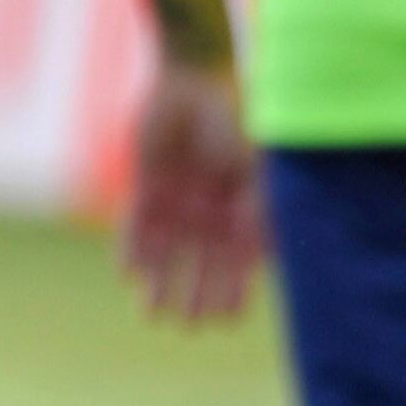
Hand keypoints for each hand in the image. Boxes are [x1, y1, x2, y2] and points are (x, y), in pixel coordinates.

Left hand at [121, 63, 266, 325]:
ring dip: (161, 282)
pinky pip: (138, 224)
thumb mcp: (257, 166)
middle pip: (201, 264)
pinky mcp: (148, 184)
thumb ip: (262, 207)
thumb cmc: (234, 119)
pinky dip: (133, 248)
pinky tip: (129, 274)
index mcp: (241, 208)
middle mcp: (209, 210)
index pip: (238, 261)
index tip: (227, 321)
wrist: (192, 78)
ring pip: (168, 252)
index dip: (233, 291)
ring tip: (153, 314)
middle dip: (195, 295)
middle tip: (188, 326)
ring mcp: (178, 198)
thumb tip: (276, 256)